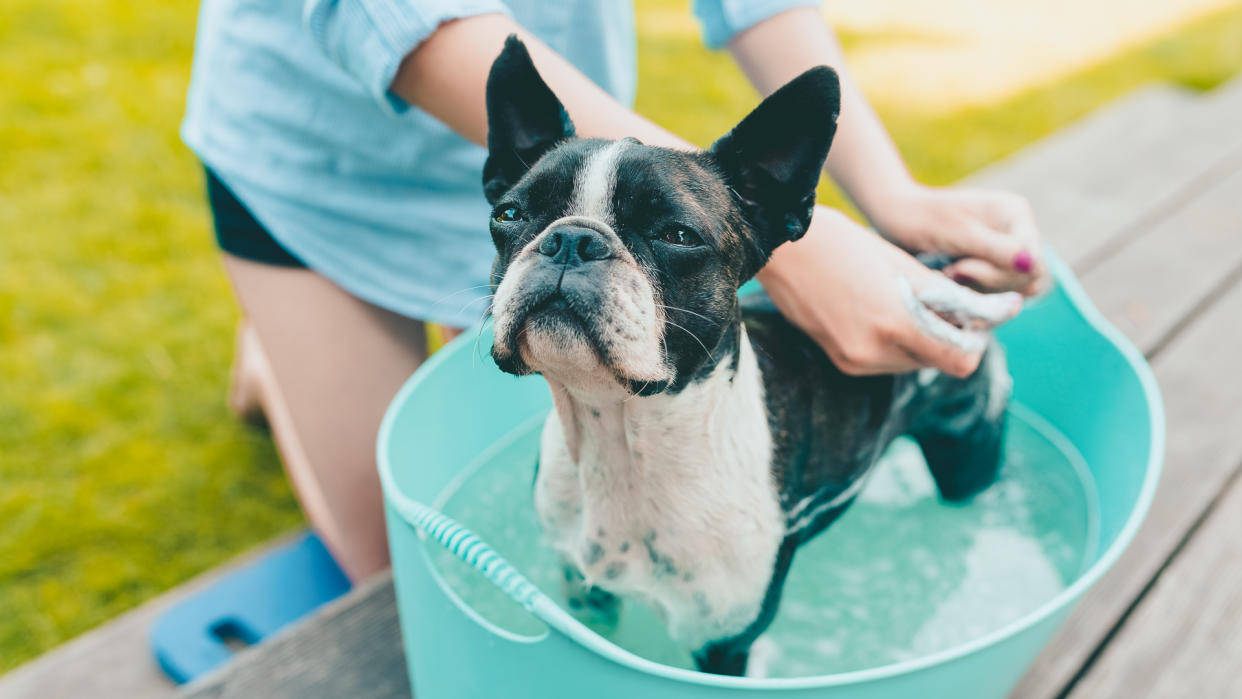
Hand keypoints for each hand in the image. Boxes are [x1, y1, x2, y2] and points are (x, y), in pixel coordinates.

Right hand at [757, 208, 1022, 377]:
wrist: (782, 250)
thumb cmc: (844, 245)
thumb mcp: (903, 266)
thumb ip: (946, 296)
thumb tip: (986, 315)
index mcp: (895, 324)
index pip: (960, 360)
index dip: (975, 342)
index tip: (982, 318)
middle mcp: (874, 351)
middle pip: (937, 362)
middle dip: (950, 337)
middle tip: (952, 304)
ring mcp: (855, 360)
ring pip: (912, 363)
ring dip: (922, 340)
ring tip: (913, 304)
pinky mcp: (841, 360)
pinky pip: (885, 361)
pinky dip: (896, 342)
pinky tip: (887, 312)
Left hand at [866, 183, 1049, 296]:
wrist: (895, 219)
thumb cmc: (923, 218)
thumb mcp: (958, 232)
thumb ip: (995, 248)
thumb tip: (1032, 263)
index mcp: (1014, 214)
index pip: (1035, 259)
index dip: (1007, 273)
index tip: (964, 267)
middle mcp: (1015, 234)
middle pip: (1026, 279)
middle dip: (987, 280)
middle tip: (952, 270)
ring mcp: (1003, 254)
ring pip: (1011, 290)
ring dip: (978, 288)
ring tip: (948, 273)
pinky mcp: (988, 271)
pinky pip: (994, 295)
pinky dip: (972, 293)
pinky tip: (949, 281)